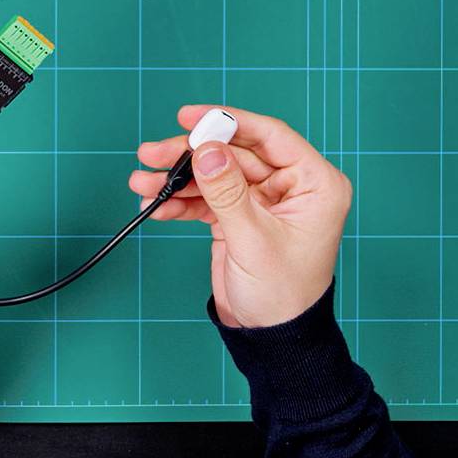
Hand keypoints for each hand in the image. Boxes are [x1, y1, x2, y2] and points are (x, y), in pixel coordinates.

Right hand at [130, 105, 351, 327]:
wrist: (271, 339)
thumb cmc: (283, 295)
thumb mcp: (253, 241)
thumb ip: (228, 192)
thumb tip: (207, 150)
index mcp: (314, 184)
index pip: (270, 136)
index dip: (229, 122)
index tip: (190, 118)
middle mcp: (289, 185)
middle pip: (233, 152)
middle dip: (190, 154)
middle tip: (154, 153)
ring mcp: (261, 200)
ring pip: (214, 172)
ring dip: (177, 178)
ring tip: (143, 181)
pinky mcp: (237, 215)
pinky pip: (206, 197)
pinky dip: (180, 200)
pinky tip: (155, 204)